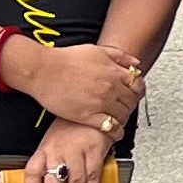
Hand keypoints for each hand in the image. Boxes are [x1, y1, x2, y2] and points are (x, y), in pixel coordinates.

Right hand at [7, 37, 144, 132]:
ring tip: (119, 120)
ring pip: (123, 116)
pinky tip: (113, 132)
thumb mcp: (98, 50)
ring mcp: (101, 103)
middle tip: (125, 108)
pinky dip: (115, 131)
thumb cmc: (66, 59)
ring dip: (123, 119)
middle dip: (131, 106)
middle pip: (132, 102)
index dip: (137, 92)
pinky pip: (110, 128)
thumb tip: (136, 64)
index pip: (138, 85)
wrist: (43, 70)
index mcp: (115, 72)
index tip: (134, 95)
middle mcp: (111, 88)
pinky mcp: (88, 116)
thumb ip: (120, 56)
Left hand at [22, 120, 113, 182]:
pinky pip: (93, 176)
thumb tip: (50, 181)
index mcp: (45, 148)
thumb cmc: (74, 122)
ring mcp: (77, 151)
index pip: (32, 173)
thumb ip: (51, 158)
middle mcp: (58, 151)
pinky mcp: (94, 150)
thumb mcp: (54, 137)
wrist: (94, 103)